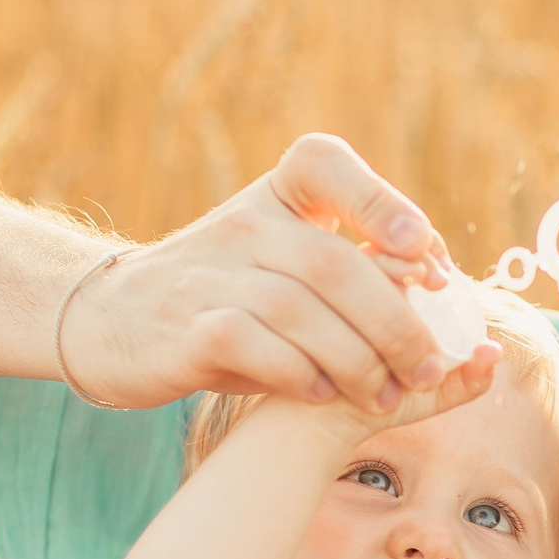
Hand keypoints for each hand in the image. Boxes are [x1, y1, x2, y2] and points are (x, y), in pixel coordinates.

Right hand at [60, 133, 501, 416]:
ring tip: (385, 395)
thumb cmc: (230, 294)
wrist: (114, 320)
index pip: (324, 164)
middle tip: (430, 366)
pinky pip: (252, 345)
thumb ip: (358, 267)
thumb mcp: (287, 263)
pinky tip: (320, 394)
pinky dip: (297, 373)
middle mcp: (243, 224)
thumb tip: (444, 284)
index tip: (431, 260)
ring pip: (300, 311)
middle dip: (395, 321)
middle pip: (334, 262)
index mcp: (276, 194)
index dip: (382, 203)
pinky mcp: (185, 327)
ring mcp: (210, 273)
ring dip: (357, 361)